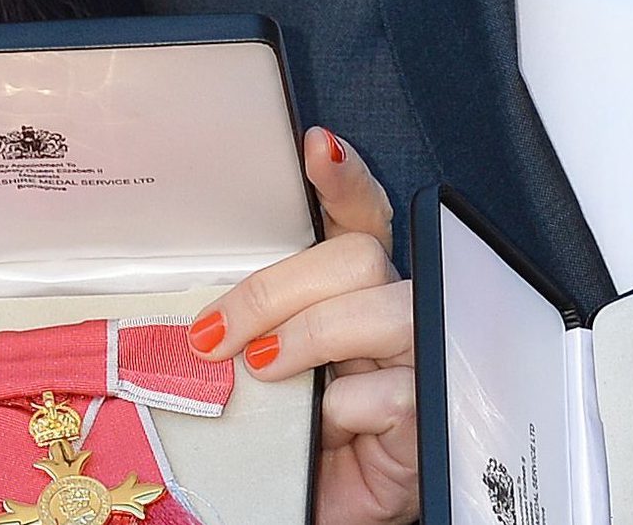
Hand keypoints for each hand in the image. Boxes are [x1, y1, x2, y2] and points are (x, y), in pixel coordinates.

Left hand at [187, 128, 417, 524]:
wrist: (324, 508)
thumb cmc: (302, 438)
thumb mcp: (272, 373)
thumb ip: (255, 331)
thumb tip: (200, 320)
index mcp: (356, 291)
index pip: (359, 215)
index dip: (344, 176)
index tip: (315, 144)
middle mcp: (397, 311)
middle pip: (357, 257)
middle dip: (275, 291)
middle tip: (218, 334)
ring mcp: (421, 359)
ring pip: (379, 310)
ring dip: (306, 339)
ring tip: (265, 372)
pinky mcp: (431, 412)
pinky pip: (388, 391)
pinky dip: (342, 411)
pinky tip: (330, 430)